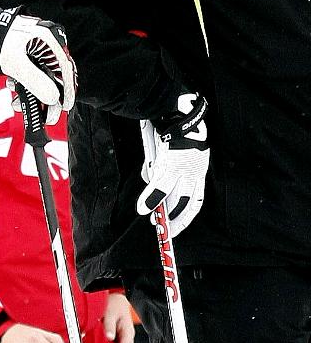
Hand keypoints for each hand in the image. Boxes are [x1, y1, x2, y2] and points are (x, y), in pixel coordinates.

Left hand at [0, 0, 75, 118]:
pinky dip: (23, 85)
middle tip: (45, 115)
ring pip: (41, 76)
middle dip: (48, 96)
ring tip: (18, 103)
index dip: (67, 89)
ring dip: (33, 93)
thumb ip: (35, 81)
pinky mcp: (23, 55)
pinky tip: (12, 89)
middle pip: (55, 74)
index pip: (65, 68)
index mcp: (48, 39)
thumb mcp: (15, 63)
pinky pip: (30, 74)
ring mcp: (33, 49)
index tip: (64, 106)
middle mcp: (45, 42)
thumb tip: (52, 97)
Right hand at [138, 94, 208, 236]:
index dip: (186, 213)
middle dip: (177, 220)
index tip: (177, 223)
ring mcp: (185, 170)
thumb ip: (166, 165)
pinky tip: (143, 208)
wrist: (178, 111)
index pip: (195, 197)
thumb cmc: (176, 127)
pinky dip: (150, 199)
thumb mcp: (176, 149)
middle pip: (188, 203)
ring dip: (163, 213)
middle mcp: (195, 172)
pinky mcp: (171, 166)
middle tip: (166, 231)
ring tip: (152, 221)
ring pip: (174, 198)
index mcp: (199, 168)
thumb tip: (151, 179)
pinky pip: (159, 187)